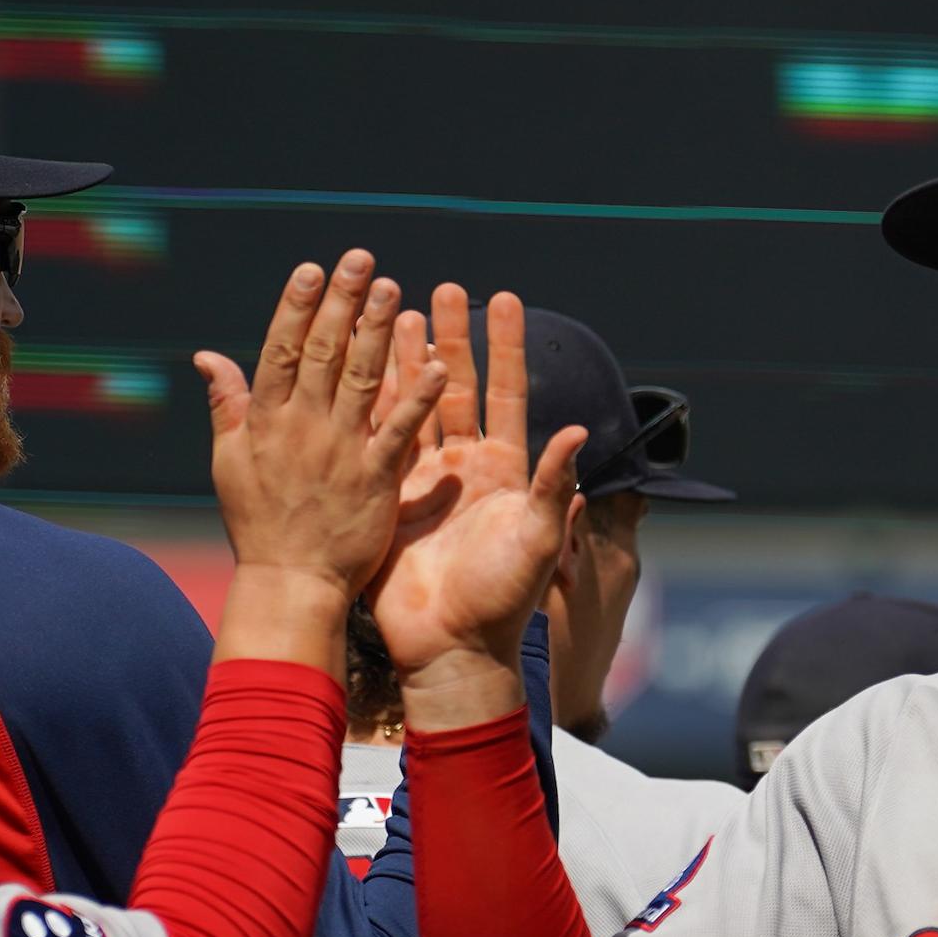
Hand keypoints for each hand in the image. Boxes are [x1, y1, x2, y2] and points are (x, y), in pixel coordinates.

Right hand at [193, 250, 440, 621]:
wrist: (290, 583)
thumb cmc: (258, 523)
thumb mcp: (229, 462)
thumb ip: (226, 405)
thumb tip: (207, 355)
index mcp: (266, 421)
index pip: (280, 350)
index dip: (296, 307)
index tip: (312, 269)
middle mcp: (303, 428)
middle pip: (323, 354)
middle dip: (342, 303)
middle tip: (361, 259)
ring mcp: (341, 452)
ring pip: (362, 380)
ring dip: (380, 333)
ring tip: (395, 289)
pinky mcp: (375, 480)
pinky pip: (400, 432)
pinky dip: (418, 399)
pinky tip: (438, 366)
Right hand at [373, 286, 586, 698]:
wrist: (452, 647)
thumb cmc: (505, 598)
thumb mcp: (538, 539)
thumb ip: (555, 486)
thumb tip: (577, 428)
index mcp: (505, 471)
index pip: (507, 393)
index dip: (506, 347)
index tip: (504, 298)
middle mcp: (464, 467)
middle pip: (457, 388)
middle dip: (452, 338)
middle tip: (443, 289)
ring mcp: (423, 481)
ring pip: (412, 406)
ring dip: (406, 360)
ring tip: (398, 311)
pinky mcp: (387, 500)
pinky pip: (379, 442)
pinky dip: (372, 403)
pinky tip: (360, 365)